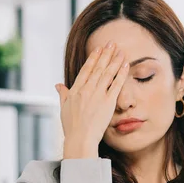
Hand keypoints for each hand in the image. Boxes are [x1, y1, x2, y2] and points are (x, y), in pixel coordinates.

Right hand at [55, 41, 129, 158]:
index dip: (93, 58)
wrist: (80, 138)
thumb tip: (58, 85)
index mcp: (76, 90)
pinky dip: (121, 74)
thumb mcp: (64, 108)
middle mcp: (86, 90)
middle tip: (112, 43)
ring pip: (107, 73)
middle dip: (105, 54)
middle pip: (98, 68)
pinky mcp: (107, 102)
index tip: (99, 49)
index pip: (86, 70)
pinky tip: (125, 65)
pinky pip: (116, 85)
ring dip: (114, 60)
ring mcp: (97, 95)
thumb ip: (63, 94)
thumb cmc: (71, 126)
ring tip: (120, 51)